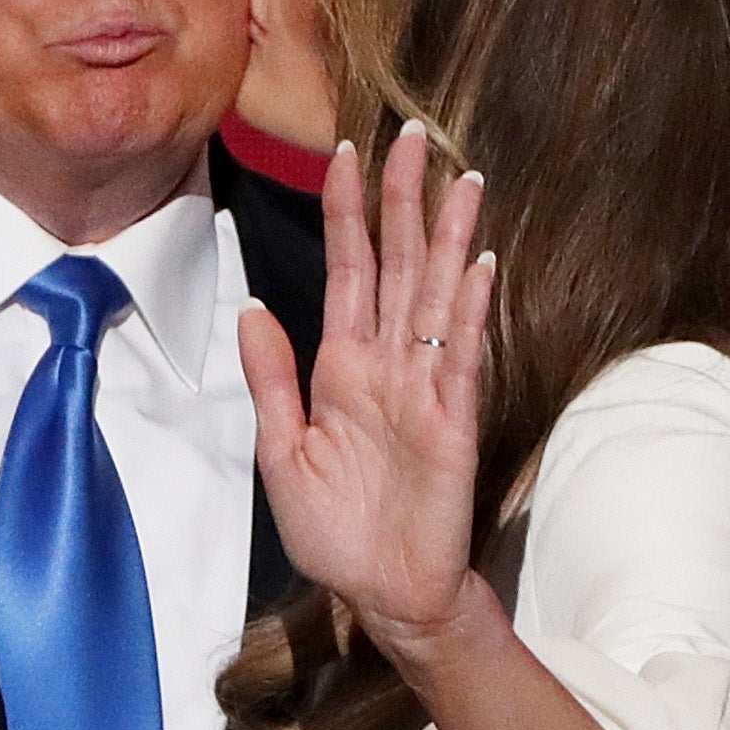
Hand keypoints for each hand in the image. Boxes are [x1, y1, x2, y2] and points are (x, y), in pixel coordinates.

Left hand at [240, 122, 495, 659]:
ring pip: (436, 293)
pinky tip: (477, 262)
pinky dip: (468, 306)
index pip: (348, 270)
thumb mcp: (282, 450)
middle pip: (397, 264)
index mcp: (342, 365)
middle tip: (416, 136)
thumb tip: (252, 306)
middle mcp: (388, 363)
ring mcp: (425, 386)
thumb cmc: (335, 530)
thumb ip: (272, 378)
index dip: (348, 212)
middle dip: (404, 200)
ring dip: (449, 237)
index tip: (349, 153)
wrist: (383, 593)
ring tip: (462, 180)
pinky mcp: (453, 418)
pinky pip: (459, 352)